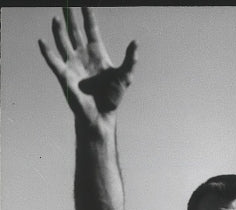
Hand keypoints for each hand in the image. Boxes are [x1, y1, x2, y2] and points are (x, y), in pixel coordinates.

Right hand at [39, 7, 136, 122]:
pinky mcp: (65, 75)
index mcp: (97, 53)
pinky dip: (47, 52)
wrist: (101, 114)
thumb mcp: (125, 77)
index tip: (85, 4)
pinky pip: (54, 61)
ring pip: (63, 42)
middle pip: (74, 31)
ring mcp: (73, 64)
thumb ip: (130, 59)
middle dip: (70, 18)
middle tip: (66, 3)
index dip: (88, 15)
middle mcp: (83, 55)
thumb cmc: (113, 97)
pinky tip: (42, 41)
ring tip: (56, 17)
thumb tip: (135, 42)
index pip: (91, 29)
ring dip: (59, 30)